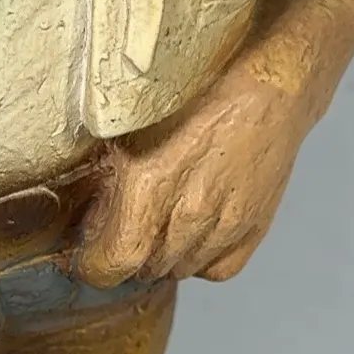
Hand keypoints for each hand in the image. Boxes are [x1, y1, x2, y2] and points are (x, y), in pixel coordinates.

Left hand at [77, 0, 353, 287]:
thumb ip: (106, 171)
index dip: (92, 265)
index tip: (85, 253)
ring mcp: (226, 227)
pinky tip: (194, 231)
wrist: (272, 83)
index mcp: (150, 187)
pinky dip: (199, 259)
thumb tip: (81, 206)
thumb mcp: (131, 120)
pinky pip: (217, 269)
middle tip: (121, 225)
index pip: (112, 265)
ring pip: (178, 270)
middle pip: (144, 269)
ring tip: (158, 221)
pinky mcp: (254, 229)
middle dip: (126, 254)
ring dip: (162, 255)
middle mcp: (189, 216)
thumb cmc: (197, 87)